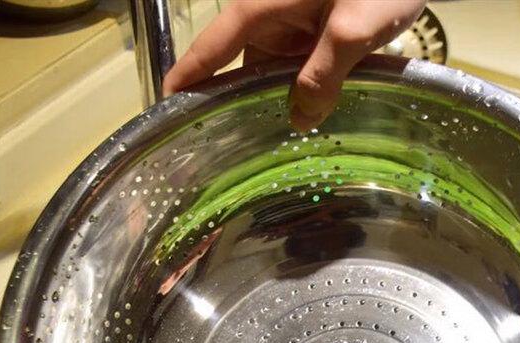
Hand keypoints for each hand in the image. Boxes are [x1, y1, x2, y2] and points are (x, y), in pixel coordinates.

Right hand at [163, 0, 424, 129]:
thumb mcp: (352, 29)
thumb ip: (324, 76)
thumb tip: (300, 119)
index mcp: (263, 7)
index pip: (212, 46)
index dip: (188, 75)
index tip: (167, 101)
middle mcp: (272, 16)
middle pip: (244, 67)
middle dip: (243, 103)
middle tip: (235, 152)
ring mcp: (295, 23)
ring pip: (275, 71)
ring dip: (282, 100)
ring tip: (278, 143)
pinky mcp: (317, 29)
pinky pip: (300, 66)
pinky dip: (305, 89)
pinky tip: (314, 117)